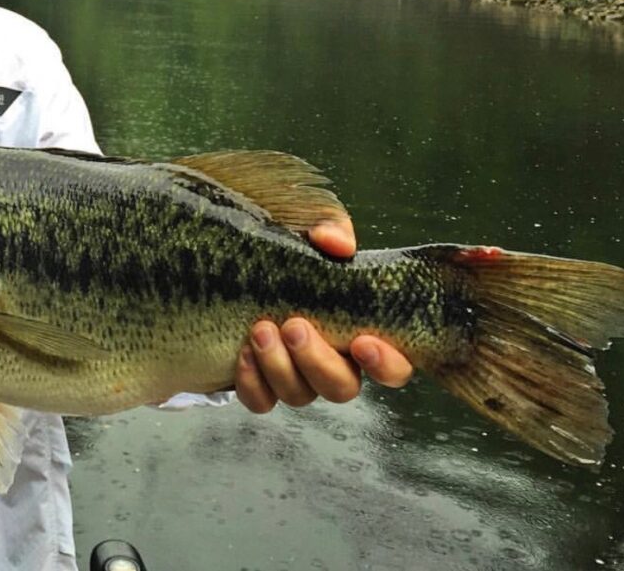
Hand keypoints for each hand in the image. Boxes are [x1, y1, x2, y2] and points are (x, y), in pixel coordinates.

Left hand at [235, 220, 413, 413]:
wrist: (232, 257)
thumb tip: (336, 244)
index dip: (386, 363)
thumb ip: (332, 227)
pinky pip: (261, 401)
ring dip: (280, 367)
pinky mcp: (259, 381)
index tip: (362, 341)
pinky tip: (242, 354)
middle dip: (319, 361)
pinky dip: (253, 383)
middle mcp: (330, 359)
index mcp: (356, 329)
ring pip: (300, 395)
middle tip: (294, 326)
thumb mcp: (311, 224)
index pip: (392, 365)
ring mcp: (294, 374)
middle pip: (342, 388)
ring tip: (260, 330)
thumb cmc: (286, 243)